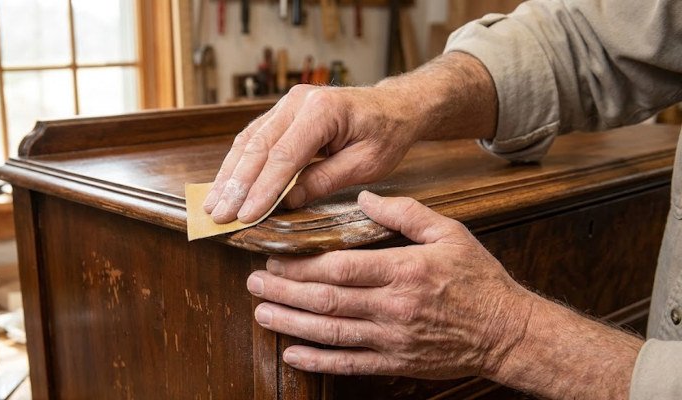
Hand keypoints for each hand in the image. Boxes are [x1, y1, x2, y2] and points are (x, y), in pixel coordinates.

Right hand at [203, 84, 417, 223]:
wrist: (392, 108)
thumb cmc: (384, 135)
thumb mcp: (365, 165)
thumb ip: (325, 180)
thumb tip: (287, 203)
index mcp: (323, 111)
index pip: (284, 156)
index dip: (262, 189)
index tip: (246, 217)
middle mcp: (298, 101)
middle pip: (258, 147)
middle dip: (236, 185)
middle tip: (219, 216)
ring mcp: (286, 104)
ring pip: (248, 141)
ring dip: (229, 176)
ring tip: (213, 206)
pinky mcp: (281, 112)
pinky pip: (253, 138)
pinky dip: (237, 164)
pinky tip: (225, 186)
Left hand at [246, 191, 533, 378]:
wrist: (508, 332)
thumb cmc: (479, 280)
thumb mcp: (450, 233)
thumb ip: (406, 213)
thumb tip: (365, 196)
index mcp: (404, 271)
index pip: (341, 267)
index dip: (302, 265)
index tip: (276, 257)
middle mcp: (394, 307)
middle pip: (327, 299)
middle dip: (285, 291)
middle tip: (254, 283)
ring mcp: (393, 339)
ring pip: (332, 332)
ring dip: (292, 324)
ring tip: (262, 313)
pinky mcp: (396, 363)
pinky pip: (351, 364)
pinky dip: (319, 361)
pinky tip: (294, 354)